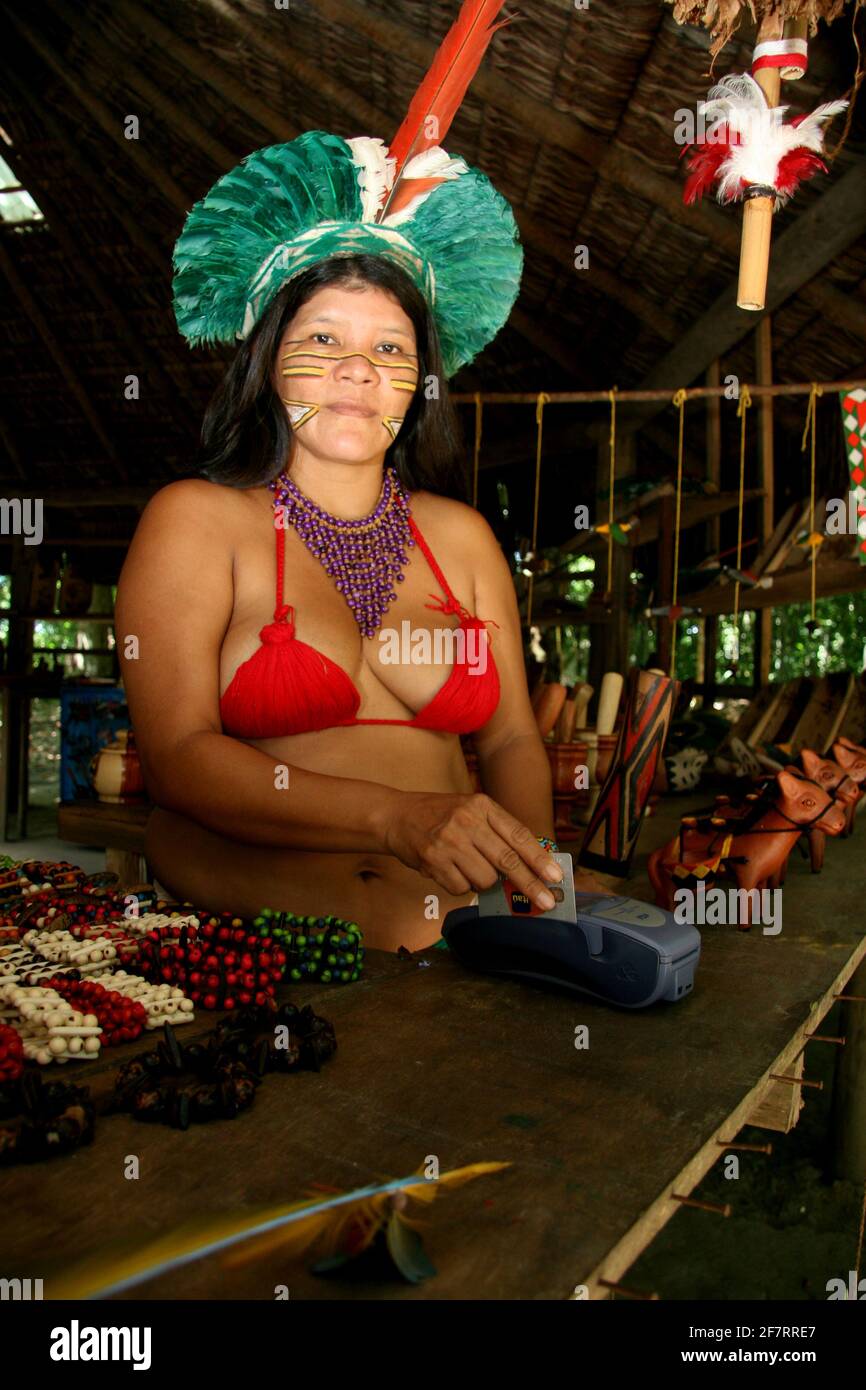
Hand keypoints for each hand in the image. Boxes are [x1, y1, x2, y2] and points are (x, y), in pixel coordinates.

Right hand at [384, 791, 561, 910]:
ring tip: (469, 868)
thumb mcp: (472, 811)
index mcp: (482, 805)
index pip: (519, 835)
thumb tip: (530, 867)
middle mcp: (467, 821)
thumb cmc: (440, 816)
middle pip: (508, 861)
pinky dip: (461, 886)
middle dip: (530, 885)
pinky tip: (450, 870)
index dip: (539, 859)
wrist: (396, 816)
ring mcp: (449, 840)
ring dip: (483, 883)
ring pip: (485, 880)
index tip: (556, 876)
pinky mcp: (433, 860)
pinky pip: (461, 888)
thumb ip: (498, 833)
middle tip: (546, 903)